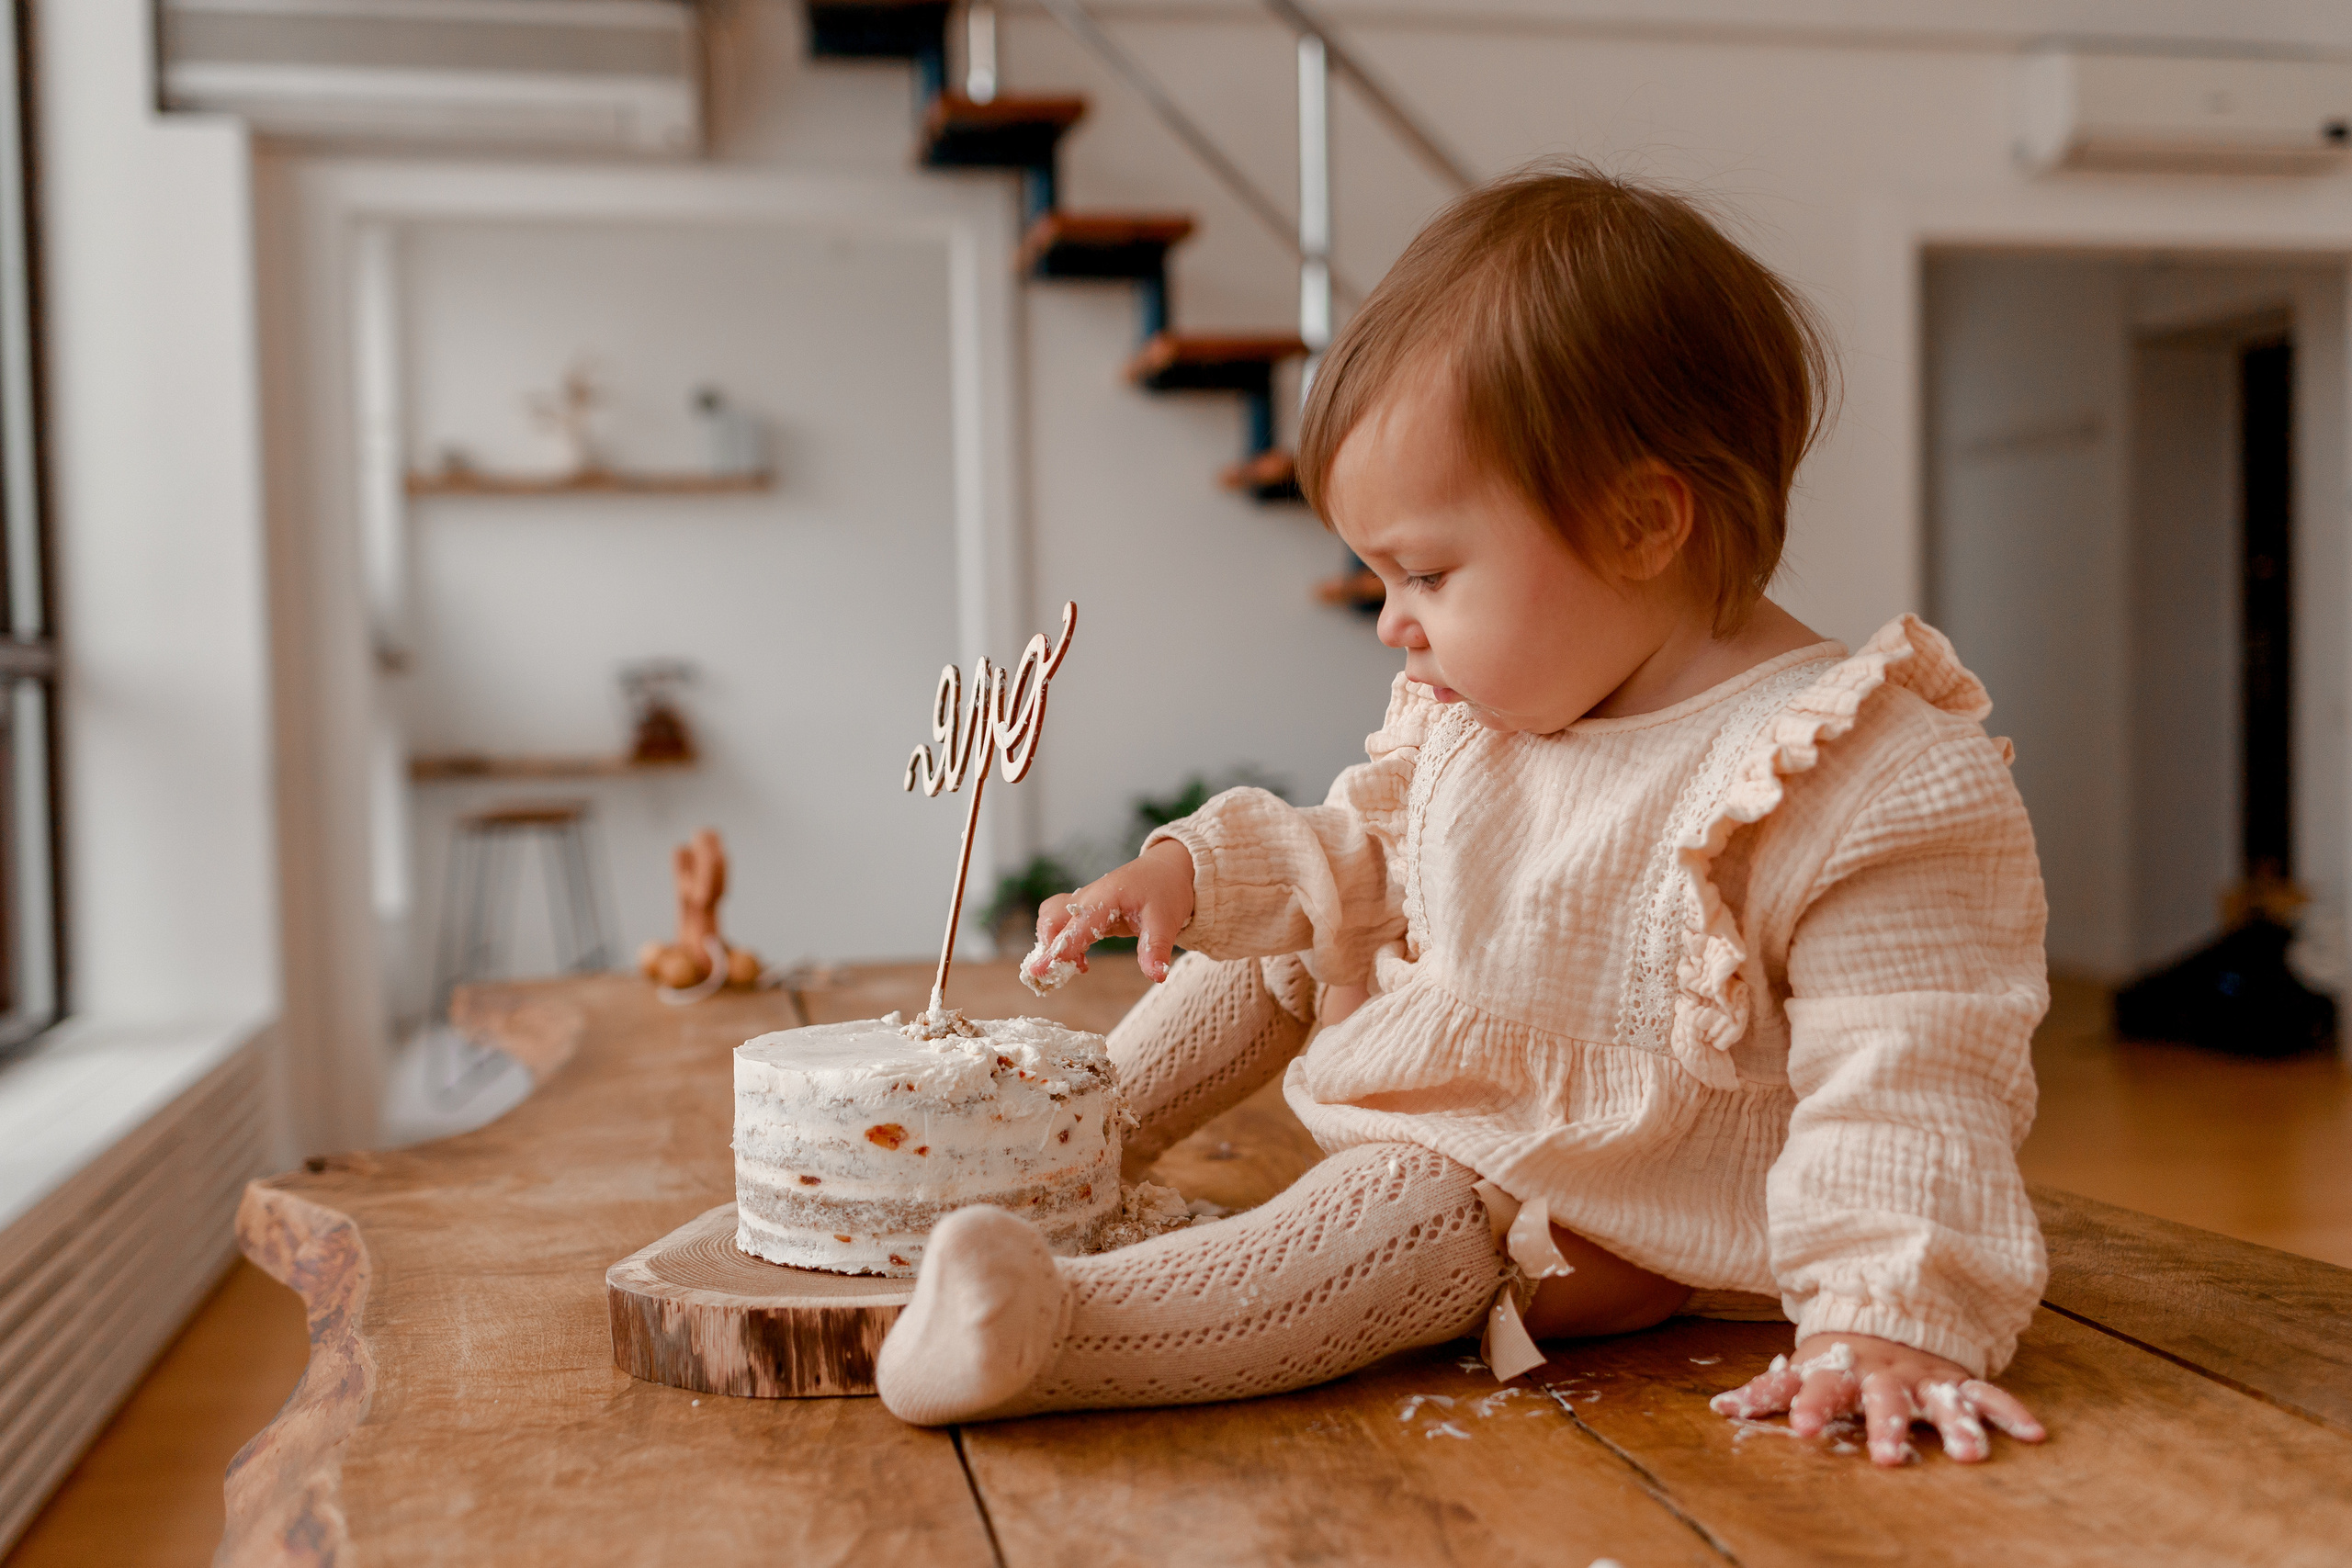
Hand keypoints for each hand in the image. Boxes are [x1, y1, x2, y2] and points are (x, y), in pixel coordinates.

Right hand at [1030, 840, 1195, 983]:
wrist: (1166, 869)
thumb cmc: (1165, 890)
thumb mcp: (1166, 920)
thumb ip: (1156, 948)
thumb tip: (1156, 976)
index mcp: (1105, 897)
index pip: (1076, 927)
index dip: (1057, 950)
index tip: (1039, 971)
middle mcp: (1087, 898)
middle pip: (1051, 919)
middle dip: (1048, 948)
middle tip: (1060, 975)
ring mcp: (1083, 903)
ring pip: (1051, 920)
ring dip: (1052, 945)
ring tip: (1075, 968)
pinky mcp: (1085, 912)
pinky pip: (1061, 926)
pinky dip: (1061, 944)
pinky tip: (1081, 963)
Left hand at [1709, 1332, 2045, 1465]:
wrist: (1889, 1309)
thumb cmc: (1841, 1353)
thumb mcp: (1805, 1366)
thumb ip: (1768, 1392)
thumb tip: (1719, 1408)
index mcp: (1841, 1370)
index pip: (1819, 1387)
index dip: (1807, 1406)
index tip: (1798, 1429)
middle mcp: (1883, 1374)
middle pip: (1883, 1401)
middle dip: (1886, 1428)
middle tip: (1888, 1459)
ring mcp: (1922, 1376)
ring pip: (1940, 1402)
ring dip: (1955, 1427)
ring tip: (1970, 1456)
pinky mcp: (1955, 1378)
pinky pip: (1986, 1394)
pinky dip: (2008, 1412)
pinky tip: (2033, 1435)